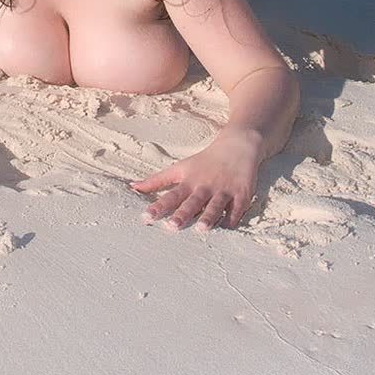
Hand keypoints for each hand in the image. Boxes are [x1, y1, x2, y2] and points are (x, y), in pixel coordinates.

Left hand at [132, 129, 262, 230]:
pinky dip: (233, 218)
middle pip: (192, 202)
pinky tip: (227, 227)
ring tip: (201, 229)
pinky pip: (238, 208)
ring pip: (215, 205)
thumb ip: (156, 181)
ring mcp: (224, 190)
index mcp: (188, 182)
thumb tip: (133, 187)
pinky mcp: (242, 194)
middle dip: (182, 214)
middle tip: (172, 226)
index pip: (170, 196)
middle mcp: (204, 186)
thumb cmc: (204, 161)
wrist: (237, 145)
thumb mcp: (179, 168)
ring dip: (208, 216)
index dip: (158, 206)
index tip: (146, 218)